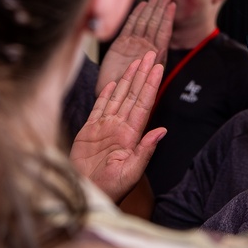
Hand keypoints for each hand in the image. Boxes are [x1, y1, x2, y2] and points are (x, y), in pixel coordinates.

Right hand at [71, 51, 166, 203]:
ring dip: (127, 79)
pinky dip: (105, 94)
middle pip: (133, 95)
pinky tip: (112, 83)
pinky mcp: (89, 131)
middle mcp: (120, 128)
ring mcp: (105, 128)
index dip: (150, 84)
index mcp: (131, 135)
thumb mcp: (131, 173)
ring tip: (135, 61)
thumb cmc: (109, 189)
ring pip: (118, 97)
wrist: (86, 194)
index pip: (144, 104)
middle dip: (141, 74)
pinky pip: (98, 108)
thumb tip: (162, 132)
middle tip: (149, 54)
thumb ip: (145, 151)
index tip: (158, 67)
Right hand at [97, 0, 174, 93]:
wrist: (112, 95)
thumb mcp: (147, 82)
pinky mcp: (120, 43)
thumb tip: (158, 51)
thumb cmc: (131, 92)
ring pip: (144, 21)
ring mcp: (133, 44)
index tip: (172, 5)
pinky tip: (142, 4)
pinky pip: (129, 25)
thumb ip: (153, 66)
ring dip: (152, 7)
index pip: (163, 32)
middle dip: (161, 7)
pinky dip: (136, 14)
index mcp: (155, 55)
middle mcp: (145, 47)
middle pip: (155, 22)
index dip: (168, 18)